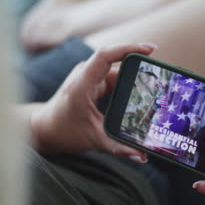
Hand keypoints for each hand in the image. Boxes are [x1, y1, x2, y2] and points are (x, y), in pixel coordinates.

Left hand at [30, 43, 157, 161]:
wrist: (43, 129)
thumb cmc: (63, 132)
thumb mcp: (93, 140)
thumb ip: (118, 147)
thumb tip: (141, 156)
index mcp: (82, 84)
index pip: (105, 56)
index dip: (128, 48)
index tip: (150, 49)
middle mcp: (85, 75)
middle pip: (115, 61)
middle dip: (139, 63)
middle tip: (161, 71)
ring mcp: (88, 78)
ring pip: (116, 70)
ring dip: (134, 75)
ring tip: (156, 82)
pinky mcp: (92, 83)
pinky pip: (113, 77)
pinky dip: (127, 83)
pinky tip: (142, 90)